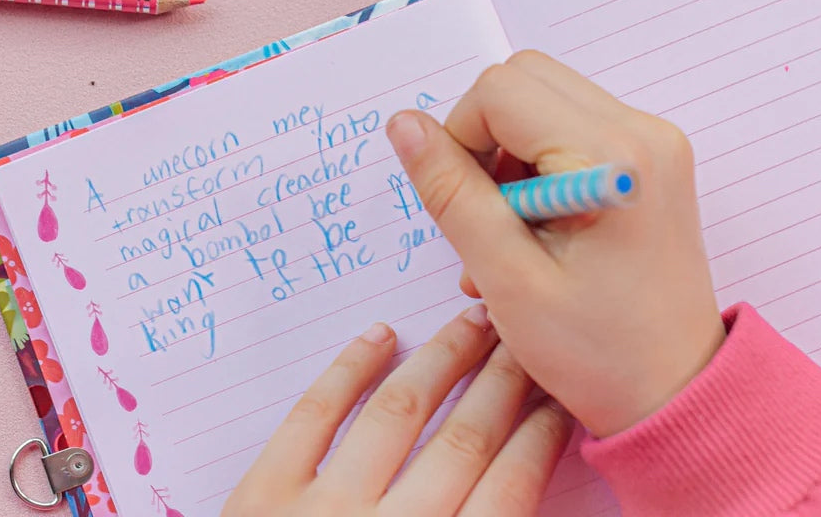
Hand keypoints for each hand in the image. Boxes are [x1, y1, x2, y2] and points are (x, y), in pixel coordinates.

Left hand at [223, 306, 570, 516]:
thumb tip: (513, 490)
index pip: (508, 492)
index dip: (538, 439)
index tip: (557, 400)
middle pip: (463, 442)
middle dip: (503, 384)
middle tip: (525, 340)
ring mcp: (320, 511)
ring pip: (397, 413)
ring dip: (442, 360)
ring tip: (472, 322)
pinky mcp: (262, 494)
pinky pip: (313, 414)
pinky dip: (350, 369)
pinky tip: (381, 334)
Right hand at [385, 52, 725, 437]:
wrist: (679, 394)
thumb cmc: (600, 352)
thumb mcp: (507, 278)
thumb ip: (451, 192)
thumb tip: (405, 125)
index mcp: (612, 156)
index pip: (499, 90)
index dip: (460, 136)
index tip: (465, 203)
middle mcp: (642, 130)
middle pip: (523, 77)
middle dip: (485, 135)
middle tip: (488, 211)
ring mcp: (653, 139)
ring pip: (543, 96)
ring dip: (509, 149)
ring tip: (514, 227)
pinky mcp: (650, 154)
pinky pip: (570, 121)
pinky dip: (537, 158)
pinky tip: (539, 221)